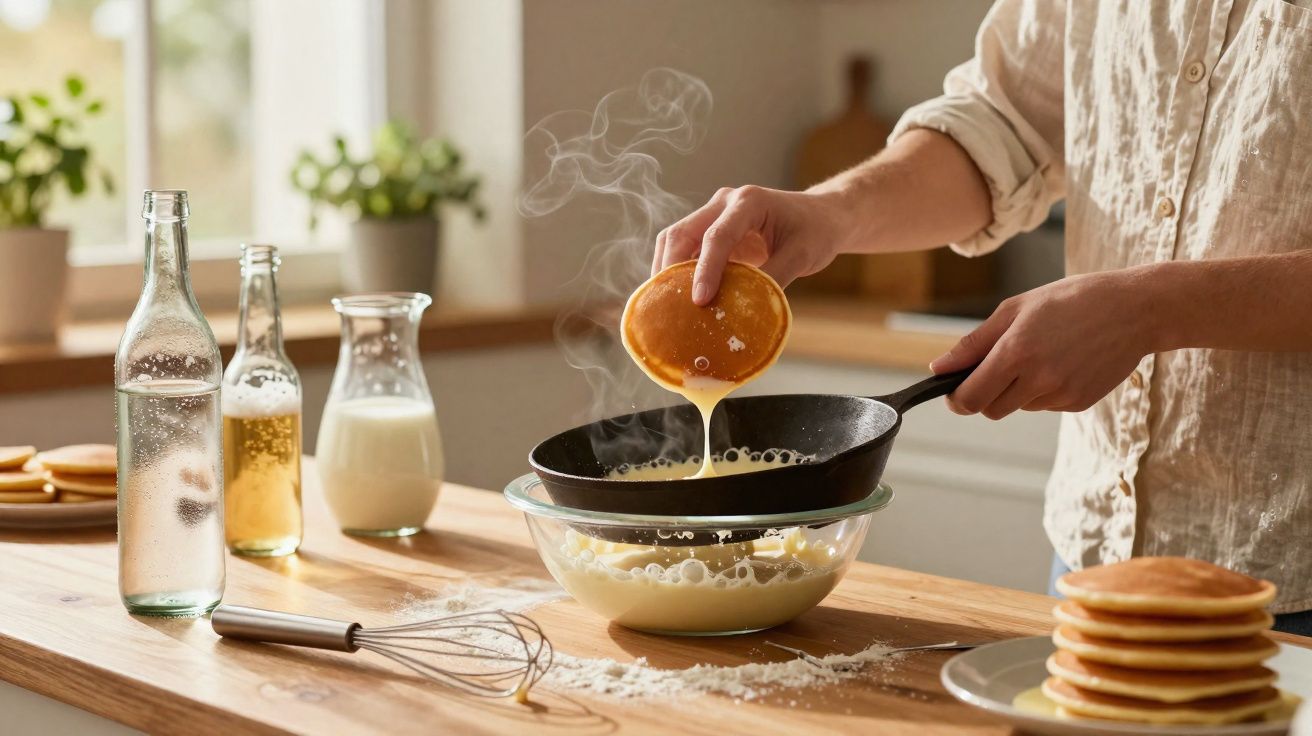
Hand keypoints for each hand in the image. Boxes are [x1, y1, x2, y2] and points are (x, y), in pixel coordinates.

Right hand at [653, 185, 852, 304]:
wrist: (821, 216)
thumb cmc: (815, 231)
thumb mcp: (802, 256)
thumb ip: (772, 279)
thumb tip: (742, 311)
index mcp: (749, 201)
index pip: (718, 236)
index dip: (705, 269)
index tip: (699, 300)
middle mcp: (725, 202)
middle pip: (682, 232)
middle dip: (670, 268)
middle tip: (666, 305)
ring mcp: (714, 214)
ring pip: (675, 239)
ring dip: (667, 270)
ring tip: (664, 304)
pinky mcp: (711, 230)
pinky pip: (685, 249)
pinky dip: (676, 272)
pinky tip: (675, 297)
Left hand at [929, 270, 1159, 418]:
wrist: (1135, 309)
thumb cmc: (1071, 300)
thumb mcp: (1016, 309)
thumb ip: (973, 343)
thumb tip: (938, 368)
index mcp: (1016, 352)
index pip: (970, 398)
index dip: (956, 398)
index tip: (953, 389)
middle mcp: (1039, 379)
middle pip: (990, 409)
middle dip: (984, 394)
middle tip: (994, 368)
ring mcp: (1062, 394)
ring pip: (1019, 407)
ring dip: (1016, 391)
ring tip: (1038, 355)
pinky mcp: (1080, 402)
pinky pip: (1046, 405)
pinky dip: (1043, 390)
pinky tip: (1062, 362)